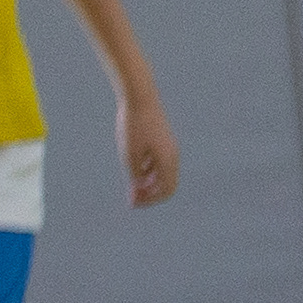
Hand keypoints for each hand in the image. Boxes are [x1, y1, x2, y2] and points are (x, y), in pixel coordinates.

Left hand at [116, 90, 178, 206]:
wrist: (140, 99)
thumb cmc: (134, 126)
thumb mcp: (130, 154)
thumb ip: (135, 174)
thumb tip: (138, 188)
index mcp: (168, 161)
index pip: (166, 190)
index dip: (151, 200)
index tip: (133, 203)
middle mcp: (173, 156)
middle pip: (166, 183)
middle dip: (150, 193)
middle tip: (132, 198)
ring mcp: (170, 147)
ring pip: (162, 173)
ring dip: (149, 182)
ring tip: (131, 184)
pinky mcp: (164, 140)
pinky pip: (160, 162)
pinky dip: (149, 170)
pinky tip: (134, 166)